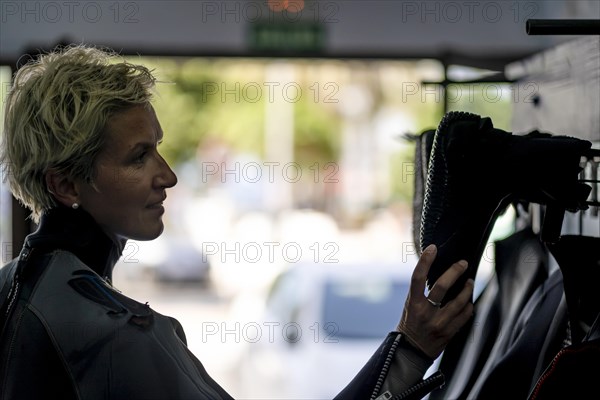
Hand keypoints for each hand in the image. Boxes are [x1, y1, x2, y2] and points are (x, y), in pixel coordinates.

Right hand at [397, 244, 473, 358]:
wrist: (411, 350)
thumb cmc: (410, 323)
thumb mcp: (410, 305)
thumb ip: (421, 292)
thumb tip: (436, 271)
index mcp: (413, 303)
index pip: (418, 277)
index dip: (425, 261)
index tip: (433, 248)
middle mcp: (425, 312)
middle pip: (443, 287)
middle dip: (455, 272)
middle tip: (463, 263)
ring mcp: (438, 323)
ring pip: (459, 302)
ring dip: (467, 289)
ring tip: (469, 282)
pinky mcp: (449, 333)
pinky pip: (464, 316)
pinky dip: (468, 306)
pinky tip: (469, 301)